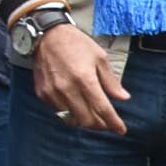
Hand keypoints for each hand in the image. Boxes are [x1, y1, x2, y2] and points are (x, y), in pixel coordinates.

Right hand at [32, 20, 130, 134]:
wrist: (46, 35)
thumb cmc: (76, 44)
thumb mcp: (100, 58)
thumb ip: (111, 81)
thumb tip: (123, 98)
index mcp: (85, 79)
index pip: (102, 109)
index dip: (113, 122)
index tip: (121, 130)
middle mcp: (67, 88)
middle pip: (86, 120)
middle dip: (100, 125)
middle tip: (108, 123)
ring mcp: (52, 92)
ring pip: (71, 119)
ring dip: (85, 122)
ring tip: (94, 117)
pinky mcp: (42, 93)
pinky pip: (58, 111)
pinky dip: (70, 113)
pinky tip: (77, 107)